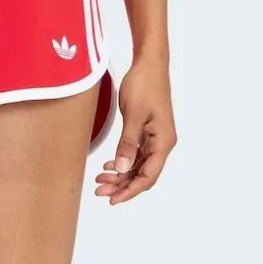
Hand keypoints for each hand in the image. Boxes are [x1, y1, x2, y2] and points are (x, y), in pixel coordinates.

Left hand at [95, 58, 176, 204]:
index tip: (113, 199)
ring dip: (120, 175)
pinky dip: (122, 162)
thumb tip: (123, 167)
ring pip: (137, 166)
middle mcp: (162, 143)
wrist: (149, 64)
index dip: (130, 191)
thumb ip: (127, 143)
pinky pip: (135, 155)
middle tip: (99, 190)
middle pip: (142, 175)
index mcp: (163, 142)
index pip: (148, 176)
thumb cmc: (144, 85)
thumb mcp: (133, 115)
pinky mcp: (147, 132)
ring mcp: (155, 138)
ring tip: (100, 179)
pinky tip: (109, 166)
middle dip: (121, 185)